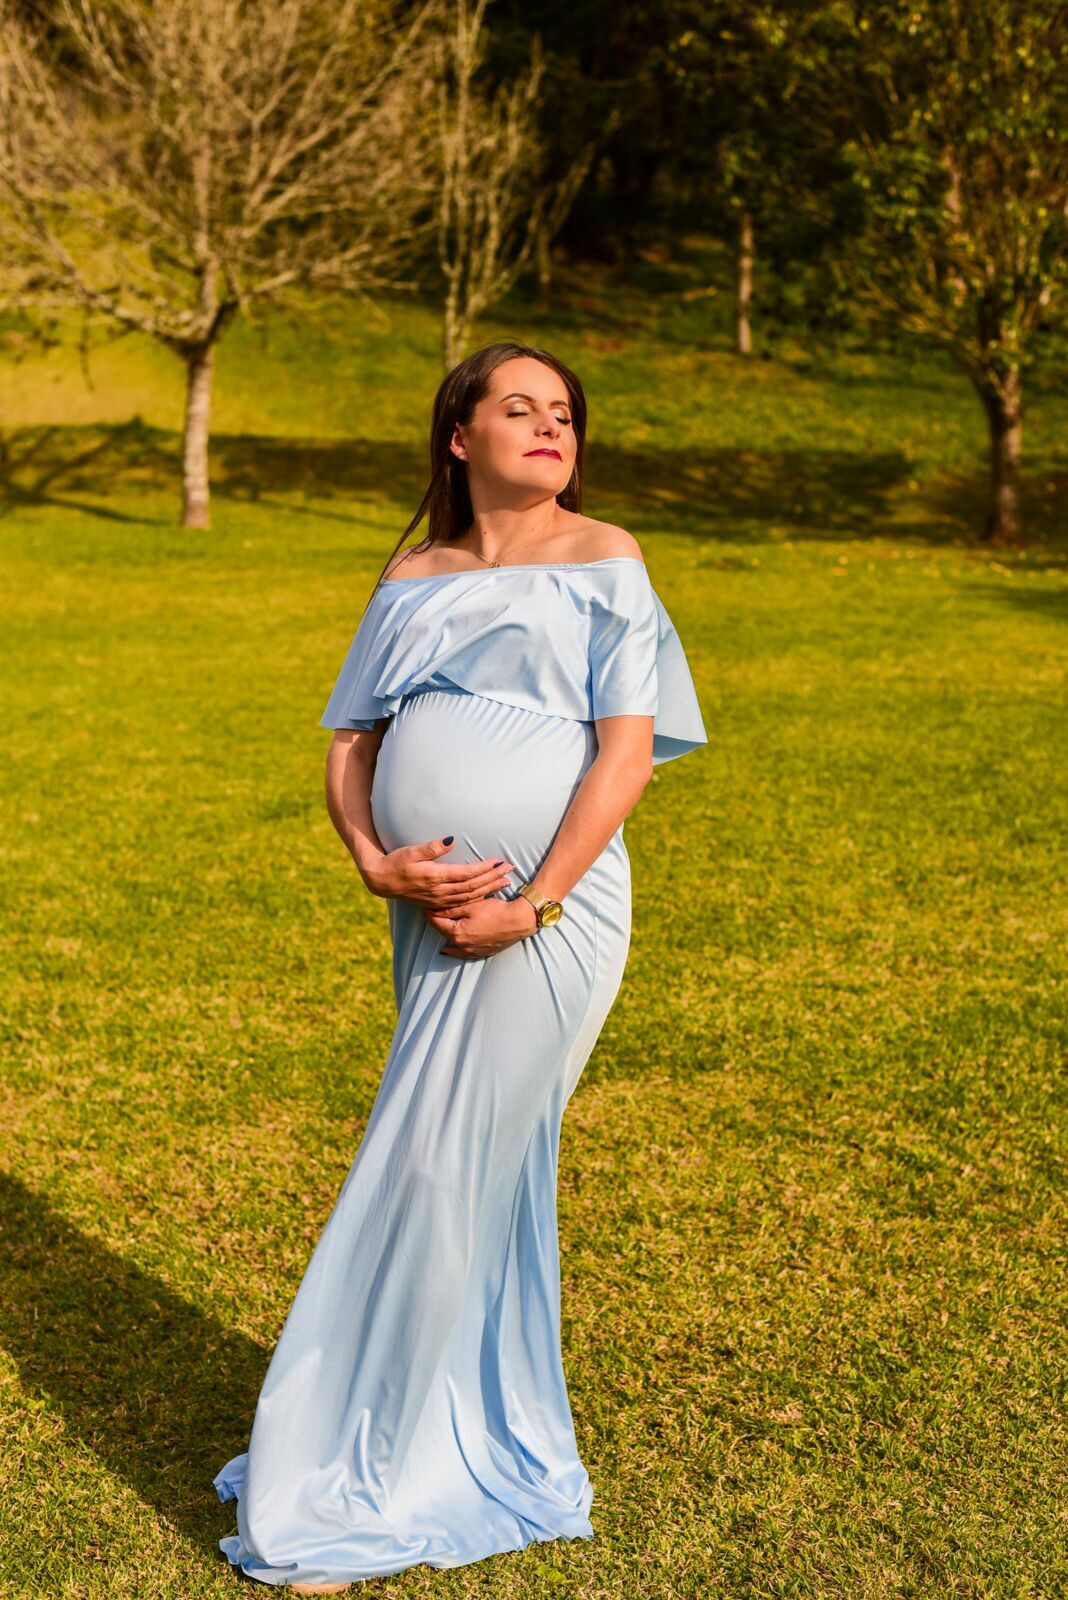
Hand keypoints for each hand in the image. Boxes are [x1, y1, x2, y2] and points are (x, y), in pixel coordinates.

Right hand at [361, 836, 514, 910]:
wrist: (381, 881)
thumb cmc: (396, 862)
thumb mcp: (411, 851)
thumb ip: (431, 848)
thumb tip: (451, 840)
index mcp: (435, 877)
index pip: (466, 874)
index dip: (484, 868)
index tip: (498, 861)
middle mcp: (440, 891)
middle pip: (473, 886)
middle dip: (493, 878)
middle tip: (511, 869)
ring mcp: (440, 899)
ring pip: (470, 896)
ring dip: (489, 889)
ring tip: (505, 882)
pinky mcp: (438, 903)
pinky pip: (463, 903)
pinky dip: (478, 898)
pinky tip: (488, 894)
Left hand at [425, 895, 538, 958]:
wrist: (518, 921)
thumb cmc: (495, 911)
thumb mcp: (471, 906)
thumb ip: (451, 910)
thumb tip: (434, 910)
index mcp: (457, 933)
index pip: (437, 922)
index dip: (429, 913)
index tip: (424, 905)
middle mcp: (463, 945)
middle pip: (443, 932)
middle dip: (436, 922)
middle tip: (430, 912)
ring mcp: (473, 950)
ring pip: (452, 943)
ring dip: (445, 934)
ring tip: (436, 927)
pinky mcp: (482, 952)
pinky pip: (463, 953)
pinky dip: (455, 950)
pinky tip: (448, 950)